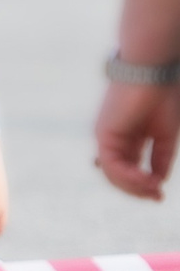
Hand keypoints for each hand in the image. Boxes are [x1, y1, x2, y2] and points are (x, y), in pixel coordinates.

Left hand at [96, 81, 179, 199]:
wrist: (153, 72)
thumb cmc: (163, 97)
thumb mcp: (165, 135)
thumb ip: (160, 158)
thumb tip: (157, 181)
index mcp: (129, 137)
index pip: (126, 168)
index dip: (141, 185)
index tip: (159, 196)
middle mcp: (114, 139)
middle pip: (118, 175)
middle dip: (137, 190)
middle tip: (157, 198)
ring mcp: (107, 137)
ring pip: (113, 174)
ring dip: (134, 186)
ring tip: (154, 189)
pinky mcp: (104, 134)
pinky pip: (112, 165)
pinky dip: (128, 177)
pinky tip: (147, 180)